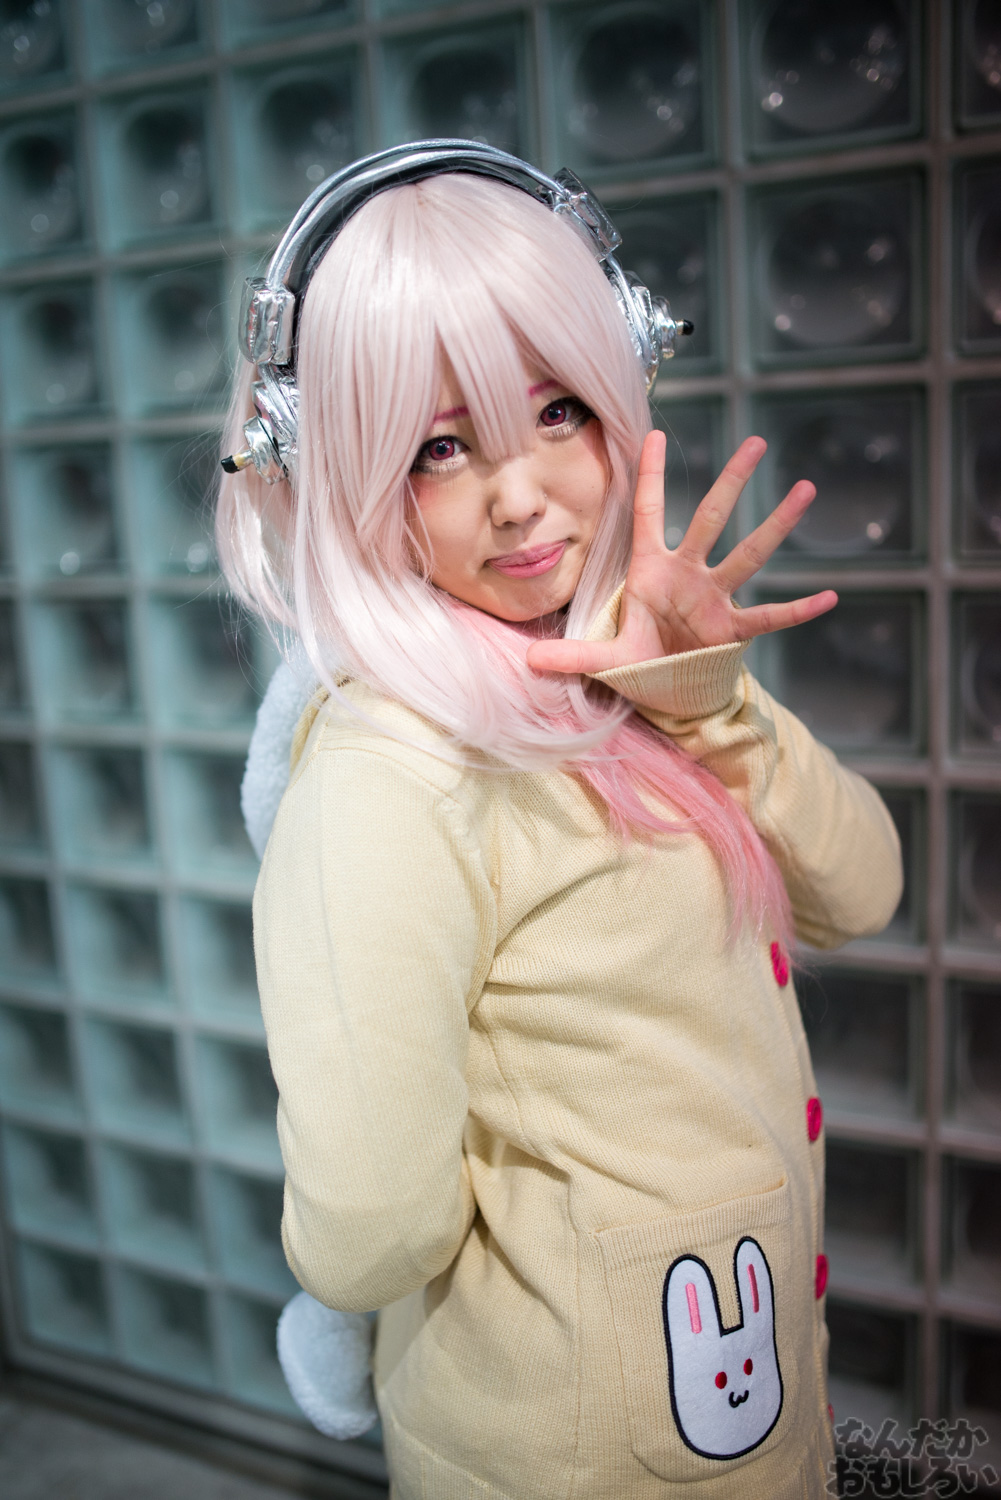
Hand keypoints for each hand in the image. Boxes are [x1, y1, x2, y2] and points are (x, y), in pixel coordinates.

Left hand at [526, 432, 837, 674]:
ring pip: (748, 553)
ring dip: (776, 524)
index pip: (651, 514)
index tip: (655, 434)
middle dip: (732, 482)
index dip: (652, 478)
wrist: (668, 692)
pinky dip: (799, 610)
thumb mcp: (602, 659)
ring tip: (805, 488)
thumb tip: (527, 660)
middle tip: (757, 441)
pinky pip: (769, 617)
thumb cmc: (639, 662)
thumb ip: (568, 656)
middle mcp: (688, 575)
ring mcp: (715, 599)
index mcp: (651, 571)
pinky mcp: (733, 631)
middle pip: (712, 519)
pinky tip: (830, 597)